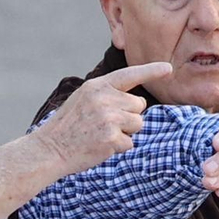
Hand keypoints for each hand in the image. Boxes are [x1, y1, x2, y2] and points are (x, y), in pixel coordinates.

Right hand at [34, 62, 173, 173]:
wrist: (50, 149)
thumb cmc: (69, 126)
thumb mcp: (84, 98)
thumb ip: (108, 94)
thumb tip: (137, 102)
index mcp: (97, 86)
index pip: (130, 75)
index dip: (152, 71)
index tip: (168, 69)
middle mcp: (104, 98)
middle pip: (139, 105)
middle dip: (129, 116)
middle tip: (105, 124)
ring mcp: (108, 118)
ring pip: (138, 124)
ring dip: (125, 132)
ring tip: (102, 134)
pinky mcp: (111, 138)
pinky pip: (130, 143)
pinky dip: (118, 148)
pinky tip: (100, 146)